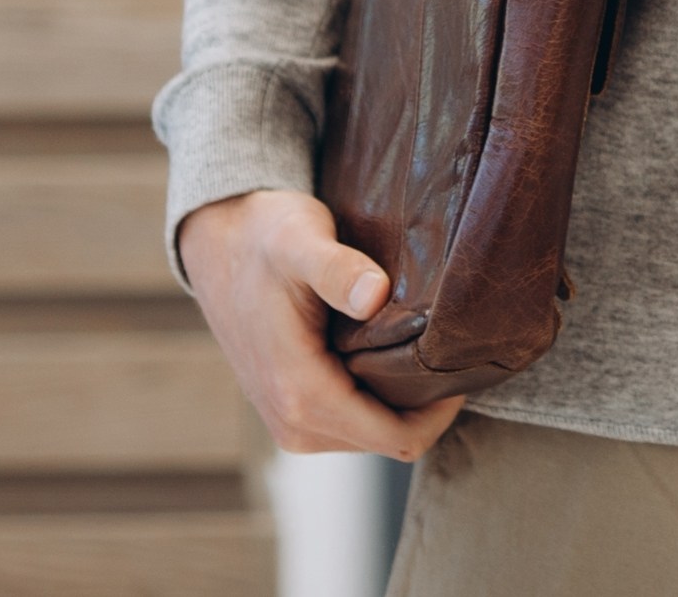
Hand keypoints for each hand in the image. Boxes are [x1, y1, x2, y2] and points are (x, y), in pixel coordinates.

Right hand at [177, 189, 467, 459]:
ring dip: (401, 402)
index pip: (397, 437)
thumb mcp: (301, 240)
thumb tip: (375, 294)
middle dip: (425, 405)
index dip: (440, 409)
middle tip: (446, 349)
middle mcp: (294, 423)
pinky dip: (377, 399)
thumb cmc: (263, 236)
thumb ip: (338, 270)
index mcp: (301, 393)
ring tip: (419, 348)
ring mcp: (290, 423)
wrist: (218, 244)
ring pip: (372, 436)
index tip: (459, 362)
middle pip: (389, 440)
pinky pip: (352, 425)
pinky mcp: (291, 413)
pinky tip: (387, 355)